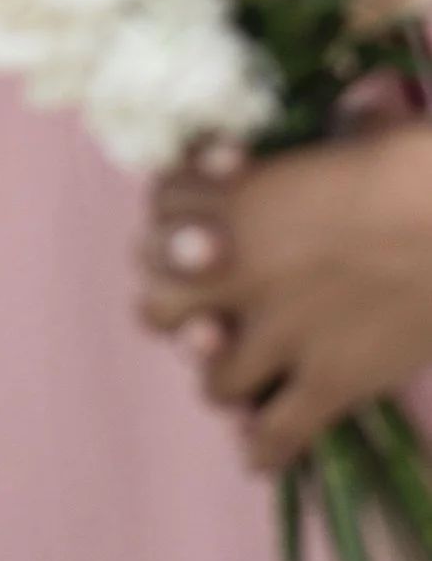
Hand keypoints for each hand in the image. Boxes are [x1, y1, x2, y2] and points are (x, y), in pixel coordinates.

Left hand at [137, 123, 431, 466]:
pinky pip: (272, 436)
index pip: (159, 214)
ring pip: (212, 381)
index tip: (206, 231)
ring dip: (225, 380)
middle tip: (206, 313)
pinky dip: (263, 450)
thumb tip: (351, 110)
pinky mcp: (329, 382)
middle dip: (176, 311)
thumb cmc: (415, 163)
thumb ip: (313, 145)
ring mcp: (281, 330)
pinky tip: (262, 449)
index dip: (177, 225)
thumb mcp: (344, 138)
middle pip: (155, 308)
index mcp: (232, 198)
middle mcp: (239, 266)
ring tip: (248, 376)